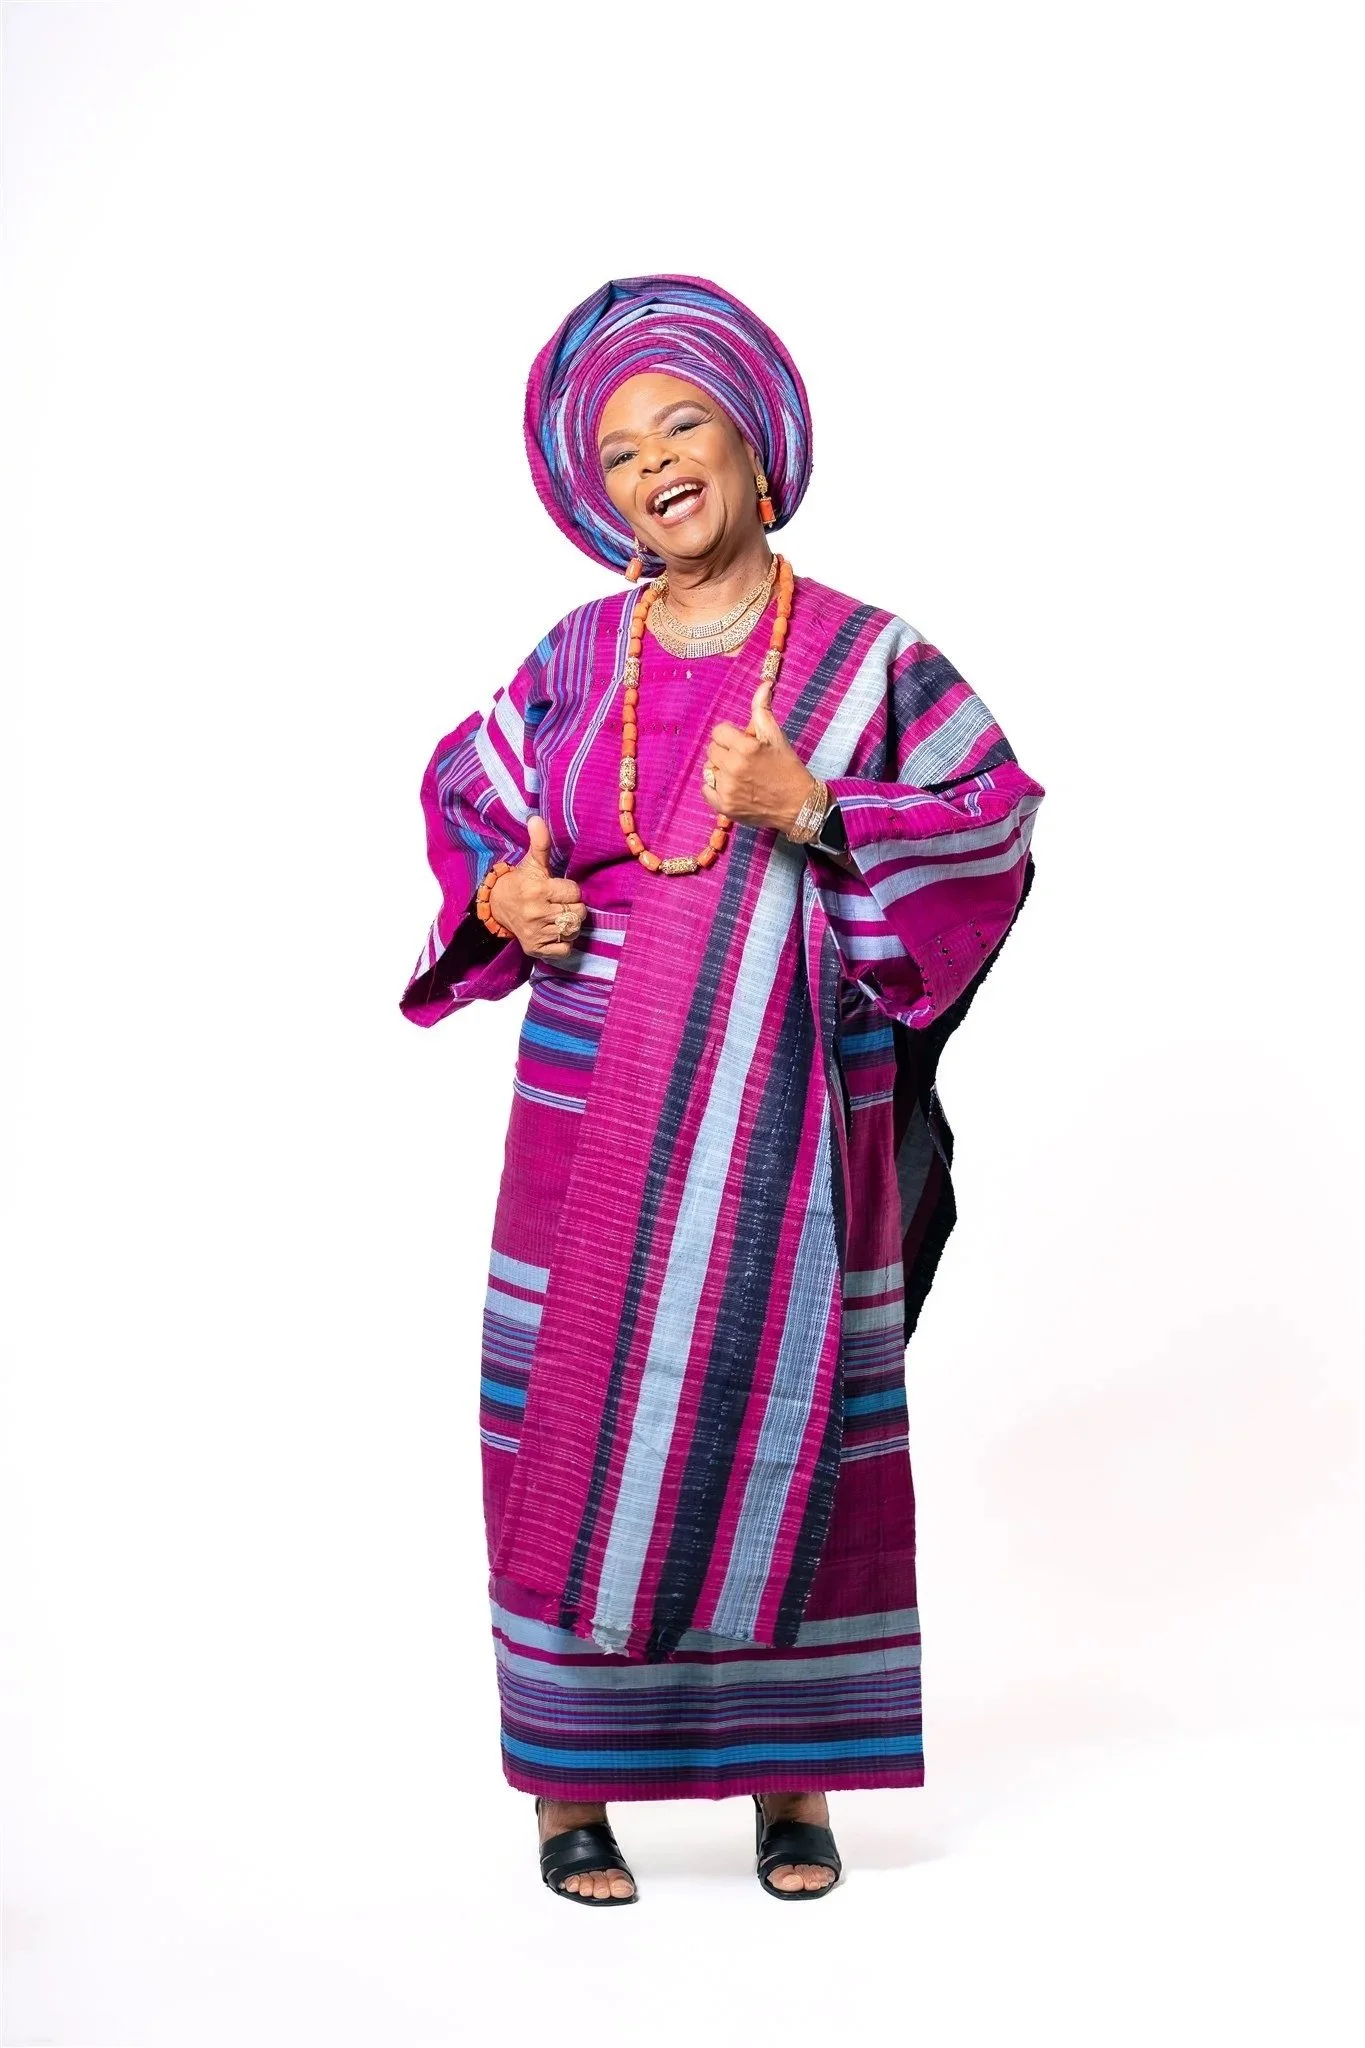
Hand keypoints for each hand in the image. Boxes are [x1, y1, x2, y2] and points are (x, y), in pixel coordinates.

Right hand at [488, 814, 585, 956]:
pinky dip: (564, 942)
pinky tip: (555, 931)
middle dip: (573, 907)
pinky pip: (565, 949)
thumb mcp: (532, 862)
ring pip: (572, 930)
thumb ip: (540, 842)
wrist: (498, 906)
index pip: (574, 892)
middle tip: (561, 902)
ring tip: (559, 915)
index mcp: (537, 890)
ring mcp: (535, 933)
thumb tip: (536, 818)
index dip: (571, 890)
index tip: (560, 888)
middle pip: (577, 913)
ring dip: (570, 924)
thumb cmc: (522, 882)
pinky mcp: (535, 949)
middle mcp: (536, 913)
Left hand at [701, 677, 820, 834]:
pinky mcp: (724, 806)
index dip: (730, 735)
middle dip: (725, 751)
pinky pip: (705, 789)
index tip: (741, 742)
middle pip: (712, 750)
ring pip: (708, 769)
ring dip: (720, 769)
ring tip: (739, 774)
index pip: (718, 731)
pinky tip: (732, 787)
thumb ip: (763, 710)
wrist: (798, 805)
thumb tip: (764, 684)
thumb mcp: (777, 736)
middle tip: (742, 758)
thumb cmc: (788, 769)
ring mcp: (727, 789)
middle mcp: (733, 767)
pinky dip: (715, 787)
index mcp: (746, 747)